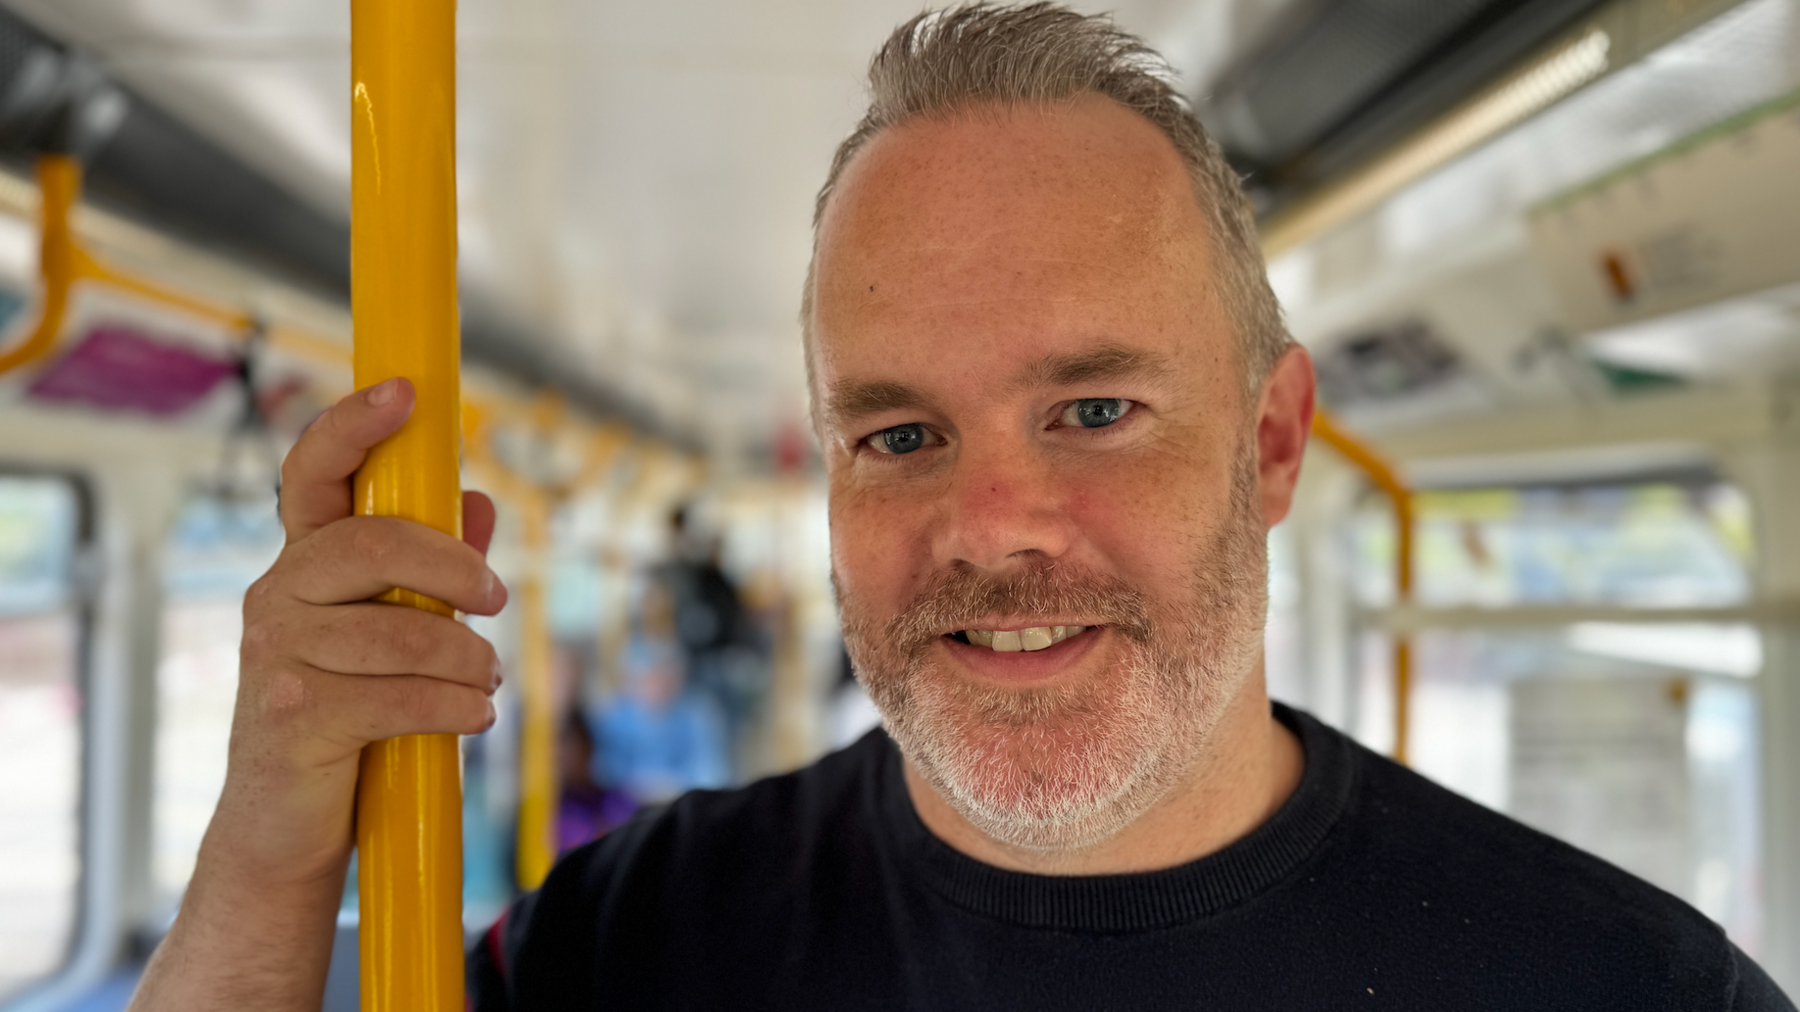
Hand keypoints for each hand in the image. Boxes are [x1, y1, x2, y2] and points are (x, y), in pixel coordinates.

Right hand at [212, 375, 506, 889]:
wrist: (286, 829)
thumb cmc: (345, 721)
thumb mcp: (390, 638)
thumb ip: (430, 574)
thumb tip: (479, 503)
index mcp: (302, 566)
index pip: (312, 476)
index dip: (351, 426)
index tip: (404, 392)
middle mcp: (277, 598)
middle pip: (372, 544)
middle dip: (454, 567)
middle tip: (498, 600)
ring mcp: (277, 657)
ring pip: (399, 631)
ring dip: (467, 658)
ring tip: (485, 682)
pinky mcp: (295, 717)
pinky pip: (398, 695)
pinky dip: (454, 706)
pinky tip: (472, 717)